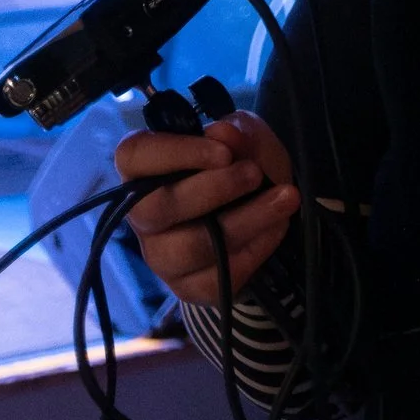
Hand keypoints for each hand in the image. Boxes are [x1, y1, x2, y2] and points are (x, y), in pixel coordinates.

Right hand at [116, 111, 299, 304]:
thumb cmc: (245, 165)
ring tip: (284, 198)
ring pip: (190, 248)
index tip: (223, 152)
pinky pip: (218, 276)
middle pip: (155, 209)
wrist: (270, 212)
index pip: (134, 157)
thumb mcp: (250, 139)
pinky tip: (277, 227)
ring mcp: (163, 256)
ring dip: (244, 220)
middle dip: (212, 190)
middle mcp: (144, 216)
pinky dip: (256, 248)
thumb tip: (223, 132)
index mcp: (146, 170)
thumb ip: (238, 132)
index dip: (174, 153)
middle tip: (255, 174)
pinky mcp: (191, 287)